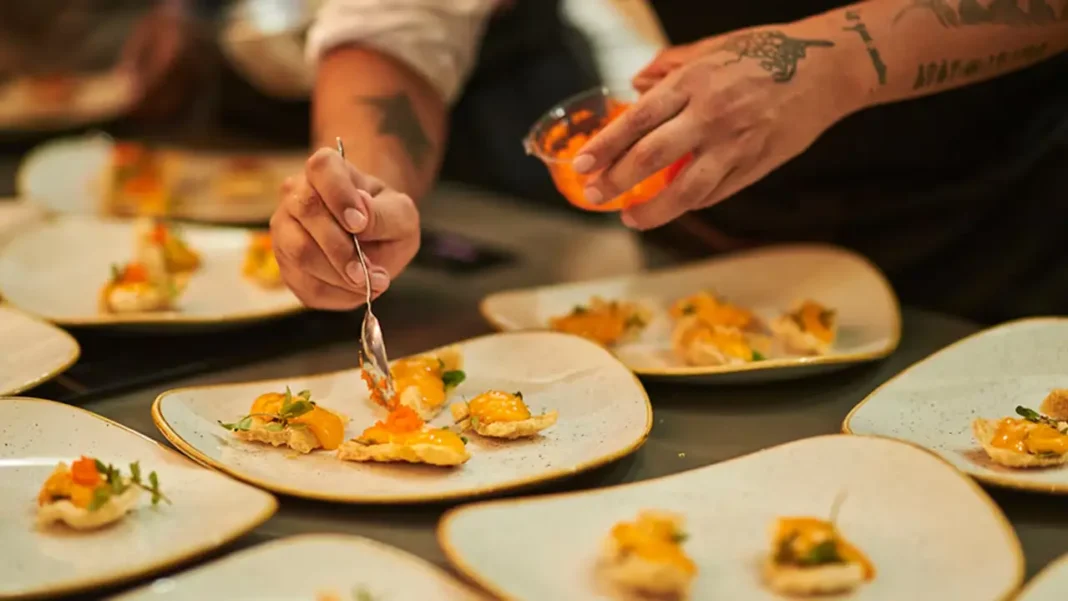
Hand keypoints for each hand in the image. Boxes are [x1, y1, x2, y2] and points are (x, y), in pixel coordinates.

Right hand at [270, 148, 420, 309]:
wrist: (374, 241)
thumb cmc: (385, 219)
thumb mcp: (400, 215)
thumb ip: (383, 215)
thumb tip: (361, 212)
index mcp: (327, 171)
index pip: (322, 168)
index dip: (338, 195)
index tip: (359, 224)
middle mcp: (296, 195)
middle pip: (306, 213)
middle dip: (341, 250)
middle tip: (371, 274)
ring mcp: (285, 230)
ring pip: (299, 253)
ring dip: (339, 277)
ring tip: (371, 283)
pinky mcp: (286, 265)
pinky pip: (304, 283)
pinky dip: (336, 294)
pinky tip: (356, 291)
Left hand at [576, 28, 854, 229]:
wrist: (828, 69)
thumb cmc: (766, 52)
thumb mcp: (712, 47)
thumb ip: (669, 66)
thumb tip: (634, 85)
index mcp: (694, 82)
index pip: (637, 120)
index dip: (605, 147)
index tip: (582, 166)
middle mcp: (711, 115)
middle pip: (652, 157)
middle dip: (617, 181)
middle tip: (595, 196)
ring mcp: (736, 144)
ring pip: (685, 190)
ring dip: (652, 210)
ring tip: (630, 218)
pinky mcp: (756, 164)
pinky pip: (715, 192)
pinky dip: (689, 203)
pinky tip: (671, 206)